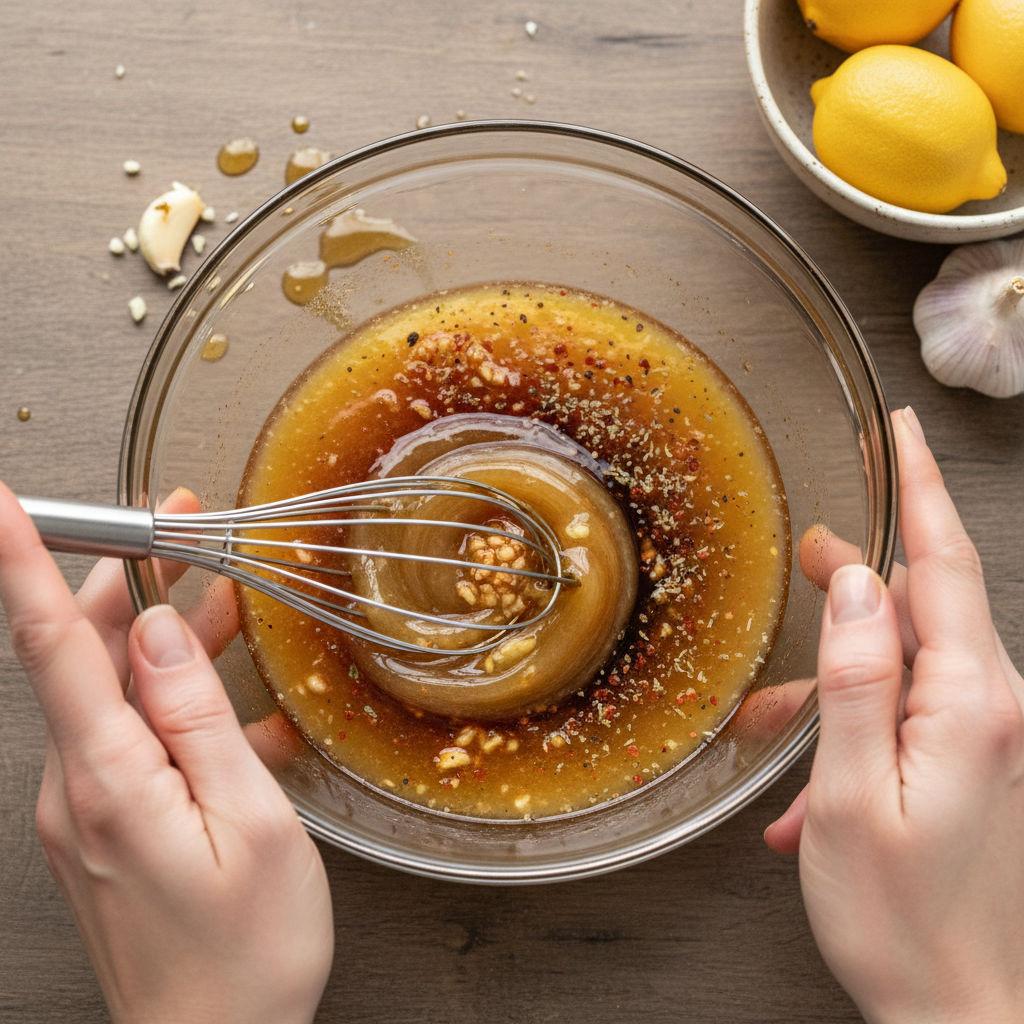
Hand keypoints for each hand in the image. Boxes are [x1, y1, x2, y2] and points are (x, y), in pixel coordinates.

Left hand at [0, 484, 333, 1023]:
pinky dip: (177, 706)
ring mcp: (83, 809)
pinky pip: (130, 738)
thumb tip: (158, 635)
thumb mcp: (252, 823)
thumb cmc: (246, 955)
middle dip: (129, 580)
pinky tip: (236, 718)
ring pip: (111, 690)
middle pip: (82, 654)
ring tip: (225, 610)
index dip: (24, 565)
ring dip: (163, 641)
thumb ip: (198, 720)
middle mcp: (77, 789)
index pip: (50, 647)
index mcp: (110, 782)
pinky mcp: (101, 826)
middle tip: (183, 532)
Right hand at [765, 409, 1023, 1022]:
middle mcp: (991, 708)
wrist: (952, 1009)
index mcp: (971, 704)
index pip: (946, 565)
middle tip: (806, 555)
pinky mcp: (965, 759)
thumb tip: (856, 585)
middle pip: (923, 600)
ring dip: (835, 674)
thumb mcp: (854, 792)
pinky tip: (810, 784)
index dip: (921, 490)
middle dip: (859, 574)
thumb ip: (857, 677)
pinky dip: (849, 724)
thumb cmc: (901, 916)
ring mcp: (981, 735)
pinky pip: (901, 708)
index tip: (907, 431)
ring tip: (775, 721)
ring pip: (901, 658)